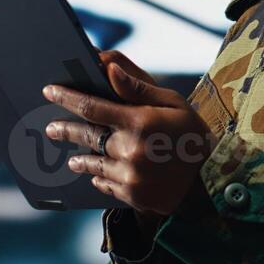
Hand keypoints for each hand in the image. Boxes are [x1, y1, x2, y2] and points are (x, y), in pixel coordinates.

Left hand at [44, 50, 213, 215]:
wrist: (213, 178)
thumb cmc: (192, 133)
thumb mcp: (172, 103)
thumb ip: (137, 87)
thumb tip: (107, 68)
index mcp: (139, 120)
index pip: (91, 106)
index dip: (67, 98)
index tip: (49, 91)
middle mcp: (130, 148)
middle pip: (85, 136)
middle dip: (64, 129)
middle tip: (50, 128)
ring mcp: (130, 175)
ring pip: (92, 163)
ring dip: (79, 159)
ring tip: (72, 158)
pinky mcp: (132, 195)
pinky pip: (105, 184)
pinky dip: (100, 177)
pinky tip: (98, 174)